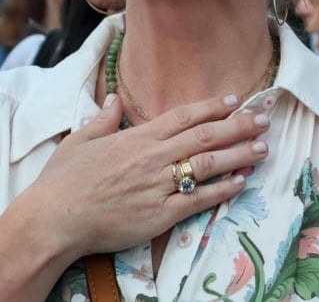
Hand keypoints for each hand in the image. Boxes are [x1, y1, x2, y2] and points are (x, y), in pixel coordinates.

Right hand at [21, 93, 270, 258]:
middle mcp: (152, 158)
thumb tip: (113, 100)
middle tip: (264, 119)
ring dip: (239, 155)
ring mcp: (158, 186)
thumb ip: (102, 120)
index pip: (183, 117)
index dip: (211, 108)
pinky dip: (221, 190)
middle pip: (204, 137)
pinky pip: (198, 200)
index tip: (234, 100)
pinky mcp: (160, 214)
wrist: (54, 220)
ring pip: (208, 165)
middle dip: (238, 126)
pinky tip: (241, 182)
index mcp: (136, 138)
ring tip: (263, 148)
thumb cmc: (62, 181)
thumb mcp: (79, 140)